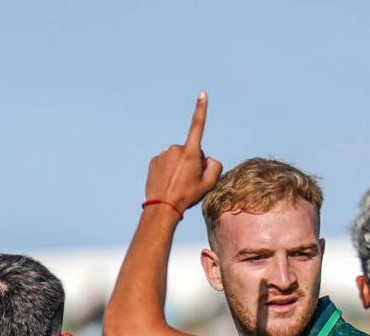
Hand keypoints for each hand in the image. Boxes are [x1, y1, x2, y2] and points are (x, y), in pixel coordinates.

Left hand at [145, 92, 222, 213]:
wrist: (162, 207)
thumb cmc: (187, 196)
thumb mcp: (208, 185)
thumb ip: (215, 167)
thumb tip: (209, 159)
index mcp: (190, 153)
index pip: (198, 126)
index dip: (201, 109)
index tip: (202, 94)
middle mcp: (176, 149)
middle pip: (190, 151)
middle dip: (192, 162)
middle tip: (188, 181)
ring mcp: (163, 154)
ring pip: (177, 158)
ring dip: (179, 167)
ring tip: (177, 184)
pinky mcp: (154, 161)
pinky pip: (166, 163)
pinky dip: (169, 170)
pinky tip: (168, 182)